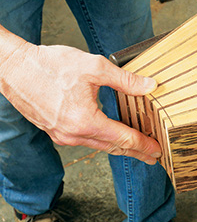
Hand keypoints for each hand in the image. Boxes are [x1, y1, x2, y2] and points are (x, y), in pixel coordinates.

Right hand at [0, 43, 160, 164]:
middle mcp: (73, 134)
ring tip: (136, 148)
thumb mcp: (94, 67)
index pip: (123, 138)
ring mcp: (62, 135)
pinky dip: (102, 140)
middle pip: (112, 147)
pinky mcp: (55, 131)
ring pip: (98, 145)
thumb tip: (149, 86)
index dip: (143, 144)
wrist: (14, 67)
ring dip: (119, 147)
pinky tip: (110, 136)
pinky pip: (85, 140)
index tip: (157, 150)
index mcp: (85, 121)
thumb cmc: (50, 65)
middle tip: (153, 156)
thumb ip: (125, 80)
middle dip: (135, 152)